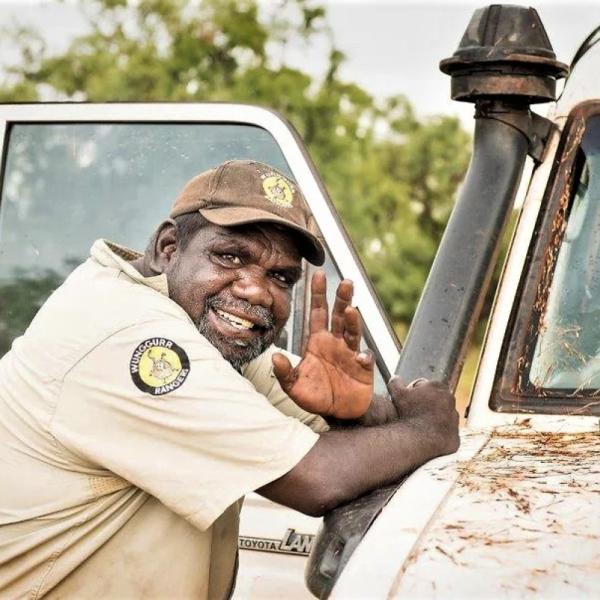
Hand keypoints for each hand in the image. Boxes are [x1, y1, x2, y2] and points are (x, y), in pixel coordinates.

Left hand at [272, 271, 373, 418]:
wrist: (338, 413)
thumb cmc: (316, 396)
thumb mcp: (294, 387)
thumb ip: (284, 373)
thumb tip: (274, 357)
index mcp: (317, 342)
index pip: (317, 312)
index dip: (317, 294)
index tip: (317, 274)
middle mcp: (335, 343)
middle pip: (339, 315)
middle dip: (342, 298)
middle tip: (346, 282)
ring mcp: (350, 354)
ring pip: (353, 331)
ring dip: (354, 320)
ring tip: (352, 310)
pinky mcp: (363, 368)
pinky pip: (365, 358)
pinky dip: (364, 357)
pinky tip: (360, 357)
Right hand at [388, 377, 459, 455]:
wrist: (419, 439)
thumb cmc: (408, 414)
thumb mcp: (398, 394)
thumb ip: (396, 382)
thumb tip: (395, 378)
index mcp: (438, 387)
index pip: (427, 387)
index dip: (416, 393)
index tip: (409, 402)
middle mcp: (450, 400)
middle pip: (436, 400)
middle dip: (426, 405)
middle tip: (413, 414)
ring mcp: (454, 418)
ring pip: (442, 417)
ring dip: (433, 420)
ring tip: (420, 427)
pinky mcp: (456, 434)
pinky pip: (446, 433)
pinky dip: (438, 434)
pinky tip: (427, 437)